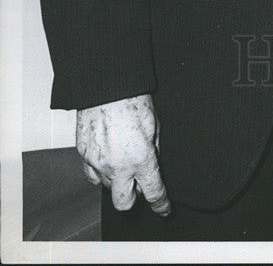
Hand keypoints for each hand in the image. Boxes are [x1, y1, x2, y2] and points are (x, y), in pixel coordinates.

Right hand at [76, 93, 170, 214]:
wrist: (106, 88)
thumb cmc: (133, 102)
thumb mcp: (155, 125)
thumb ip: (154, 149)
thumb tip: (154, 164)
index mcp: (141, 159)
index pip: (153, 192)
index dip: (161, 205)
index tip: (164, 209)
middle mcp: (118, 166)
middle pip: (124, 203)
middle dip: (134, 199)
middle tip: (140, 186)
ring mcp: (98, 163)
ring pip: (108, 187)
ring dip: (118, 181)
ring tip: (124, 162)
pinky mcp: (83, 156)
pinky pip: (93, 174)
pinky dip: (102, 172)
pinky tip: (109, 158)